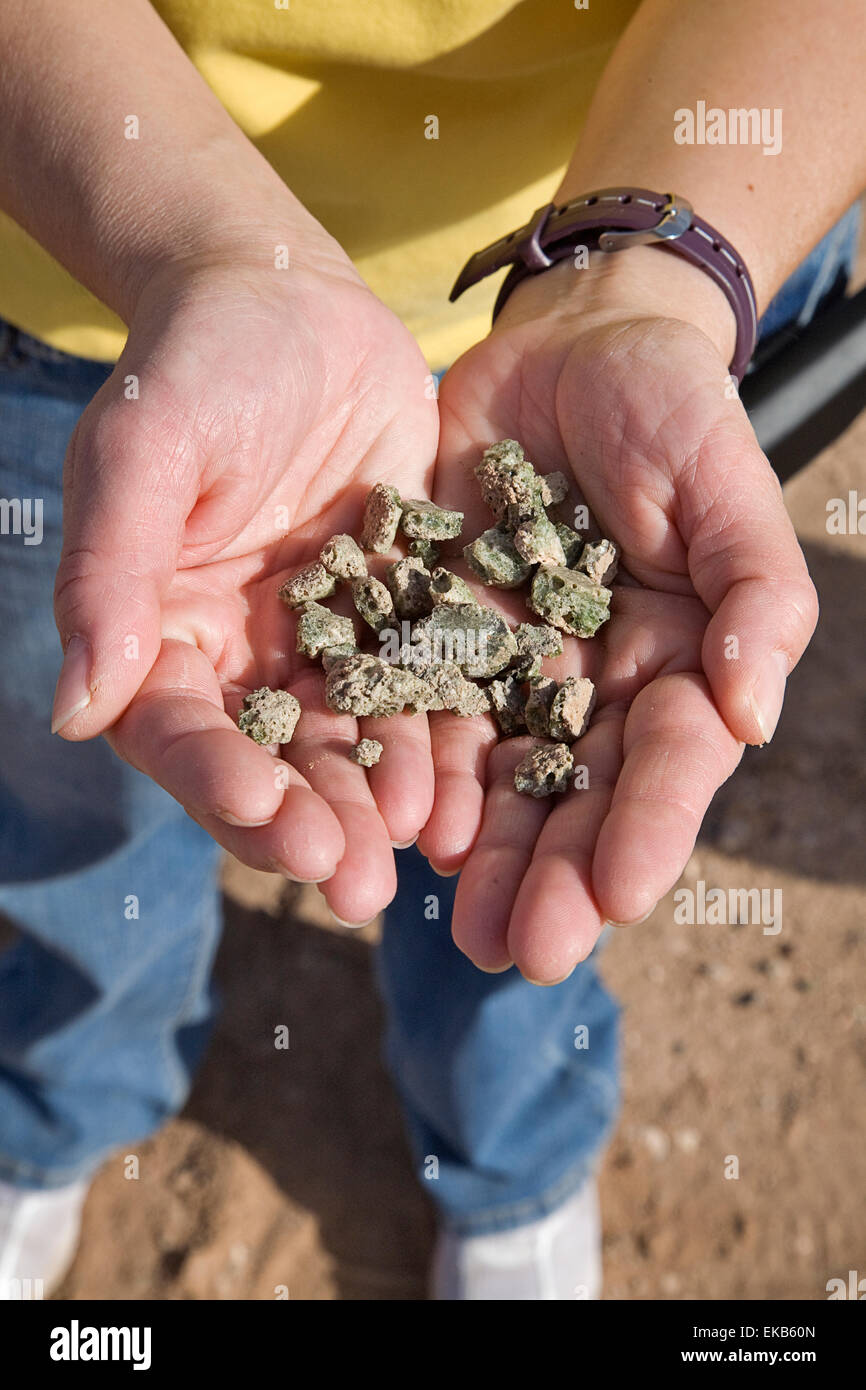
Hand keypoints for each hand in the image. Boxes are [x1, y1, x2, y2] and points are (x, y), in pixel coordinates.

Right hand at [52, 242, 438, 923]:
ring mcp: (322, 643)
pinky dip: (441, 736)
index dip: (220, 782)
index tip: (272, 821)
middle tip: (355, 883)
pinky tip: (472, 781)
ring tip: (420, 848)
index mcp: (162, 634)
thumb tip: (77, 712)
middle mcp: (240, 658)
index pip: (182, 731)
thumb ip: (110, 576)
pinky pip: (422, 687)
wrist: (289, 299)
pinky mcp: (397, 615)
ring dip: (379, 801)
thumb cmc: (196, 363)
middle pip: (270, 762)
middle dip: (310, 823)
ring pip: (350, 741)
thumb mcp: (144, 453)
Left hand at [420, 251, 817, 981]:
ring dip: (482, 858)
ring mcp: (511, 669)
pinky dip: (413, 772)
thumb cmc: (669, 410)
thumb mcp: (727, 488)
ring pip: (498, 781)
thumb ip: (752, 597)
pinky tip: (397, 827)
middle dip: (554, 877)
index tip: (622, 895)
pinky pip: (422, 715)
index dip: (649, 828)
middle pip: (577, 797)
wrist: (567, 350)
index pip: (668, 763)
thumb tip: (752, 715)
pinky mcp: (437, 637)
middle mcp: (593, 687)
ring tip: (458, 929)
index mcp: (675, 664)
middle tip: (521, 952)